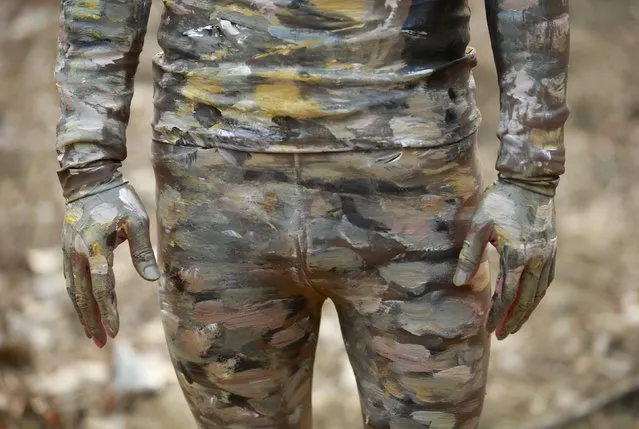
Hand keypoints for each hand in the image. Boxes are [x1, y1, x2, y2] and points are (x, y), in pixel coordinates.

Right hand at [62, 183, 159, 346]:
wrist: (90, 182)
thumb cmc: (119, 201)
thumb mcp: (137, 220)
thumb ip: (142, 251)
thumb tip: (152, 280)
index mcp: (95, 247)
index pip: (102, 287)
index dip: (109, 311)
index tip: (116, 331)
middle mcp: (77, 254)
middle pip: (83, 295)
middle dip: (93, 321)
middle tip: (102, 343)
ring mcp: (69, 253)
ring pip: (74, 291)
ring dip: (84, 314)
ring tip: (94, 335)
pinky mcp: (68, 252)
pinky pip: (71, 281)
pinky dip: (78, 299)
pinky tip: (86, 311)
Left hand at [453, 180, 556, 339]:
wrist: (530, 182)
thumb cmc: (499, 202)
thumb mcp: (478, 226)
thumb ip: (469, 256)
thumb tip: (458, 283)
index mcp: (517, 255)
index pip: (507, 294)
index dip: (498, 313)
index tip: (489, 328)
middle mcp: (537, 259)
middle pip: (527, 299)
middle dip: (514, 319)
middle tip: (503, 335)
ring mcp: (548, 255)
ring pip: (539, 292)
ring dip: (527, 310)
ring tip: (514, 324)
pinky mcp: (552, 249)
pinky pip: (546, 280)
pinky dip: (537, 294)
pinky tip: (528, 300)